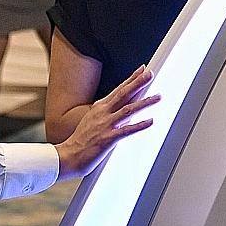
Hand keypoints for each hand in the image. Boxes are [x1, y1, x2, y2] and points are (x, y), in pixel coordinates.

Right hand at [54, 65, 157, 179]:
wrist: (67, 156)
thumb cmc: (80, 141)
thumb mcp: (91, 120)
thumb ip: (105, 112)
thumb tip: (118, 107)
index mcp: (99, 108)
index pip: (118, 90)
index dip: (131, 79)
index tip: (141, 69)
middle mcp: (103, 113)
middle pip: (124, 94)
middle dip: (138, 83)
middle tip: (150, 73)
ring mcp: (106, 125)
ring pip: (128, 110)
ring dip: (144, 103)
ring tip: (158, 96)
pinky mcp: (108, 139)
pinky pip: (127, 130)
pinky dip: (139, 125)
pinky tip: (150, 121)